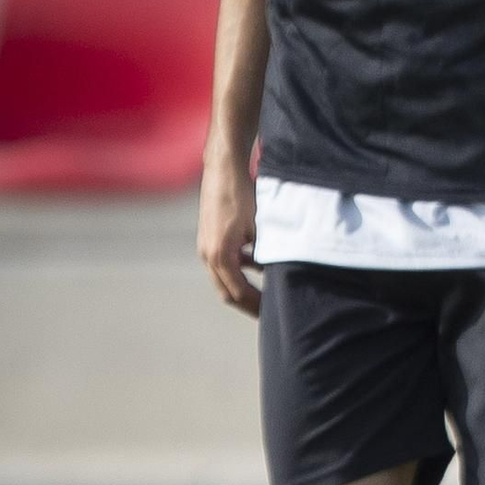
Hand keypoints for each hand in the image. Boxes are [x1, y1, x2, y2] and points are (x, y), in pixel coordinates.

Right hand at [198, 156, 260, 315]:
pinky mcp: (209, 238)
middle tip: (267, 315)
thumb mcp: (261, 228)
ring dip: (243, 287)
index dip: (257, 305)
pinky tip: (258, 266)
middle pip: (227, 292)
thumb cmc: (244, 196)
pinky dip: (239, 269)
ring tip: (264, 296)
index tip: (272, 314)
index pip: (239, 292)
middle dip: (248, 304)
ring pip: (224, 278)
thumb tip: (279, 277)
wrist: (223, 169)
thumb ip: (267, 255)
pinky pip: (223, 263)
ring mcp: (205, 246)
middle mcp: (208, 254)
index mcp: (220, 255)